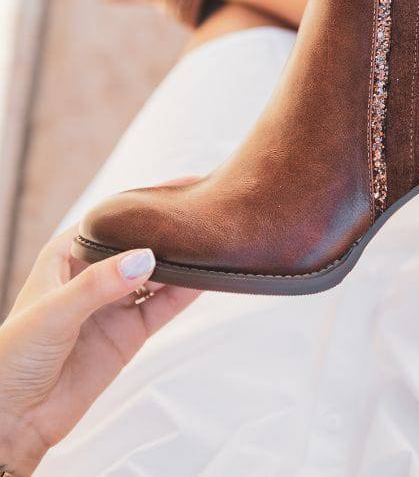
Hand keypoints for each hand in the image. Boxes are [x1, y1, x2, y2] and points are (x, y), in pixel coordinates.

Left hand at [0, 226, 198, 475]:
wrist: (14, 421)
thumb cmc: (14, 357)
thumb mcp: (53, 312)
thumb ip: (99, 284)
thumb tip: (146, 257)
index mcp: (67, 255)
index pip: (110, 220)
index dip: (141, 202)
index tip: (177, 188)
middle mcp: (94, 275)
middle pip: (138, 244)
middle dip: (167, 230)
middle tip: (202, 212)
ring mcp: (114, 304)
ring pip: (156, 274)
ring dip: (181, 260)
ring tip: (209, 242)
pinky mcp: (130, 333)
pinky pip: (163, 307)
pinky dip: (185, 293)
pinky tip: (206, 278)